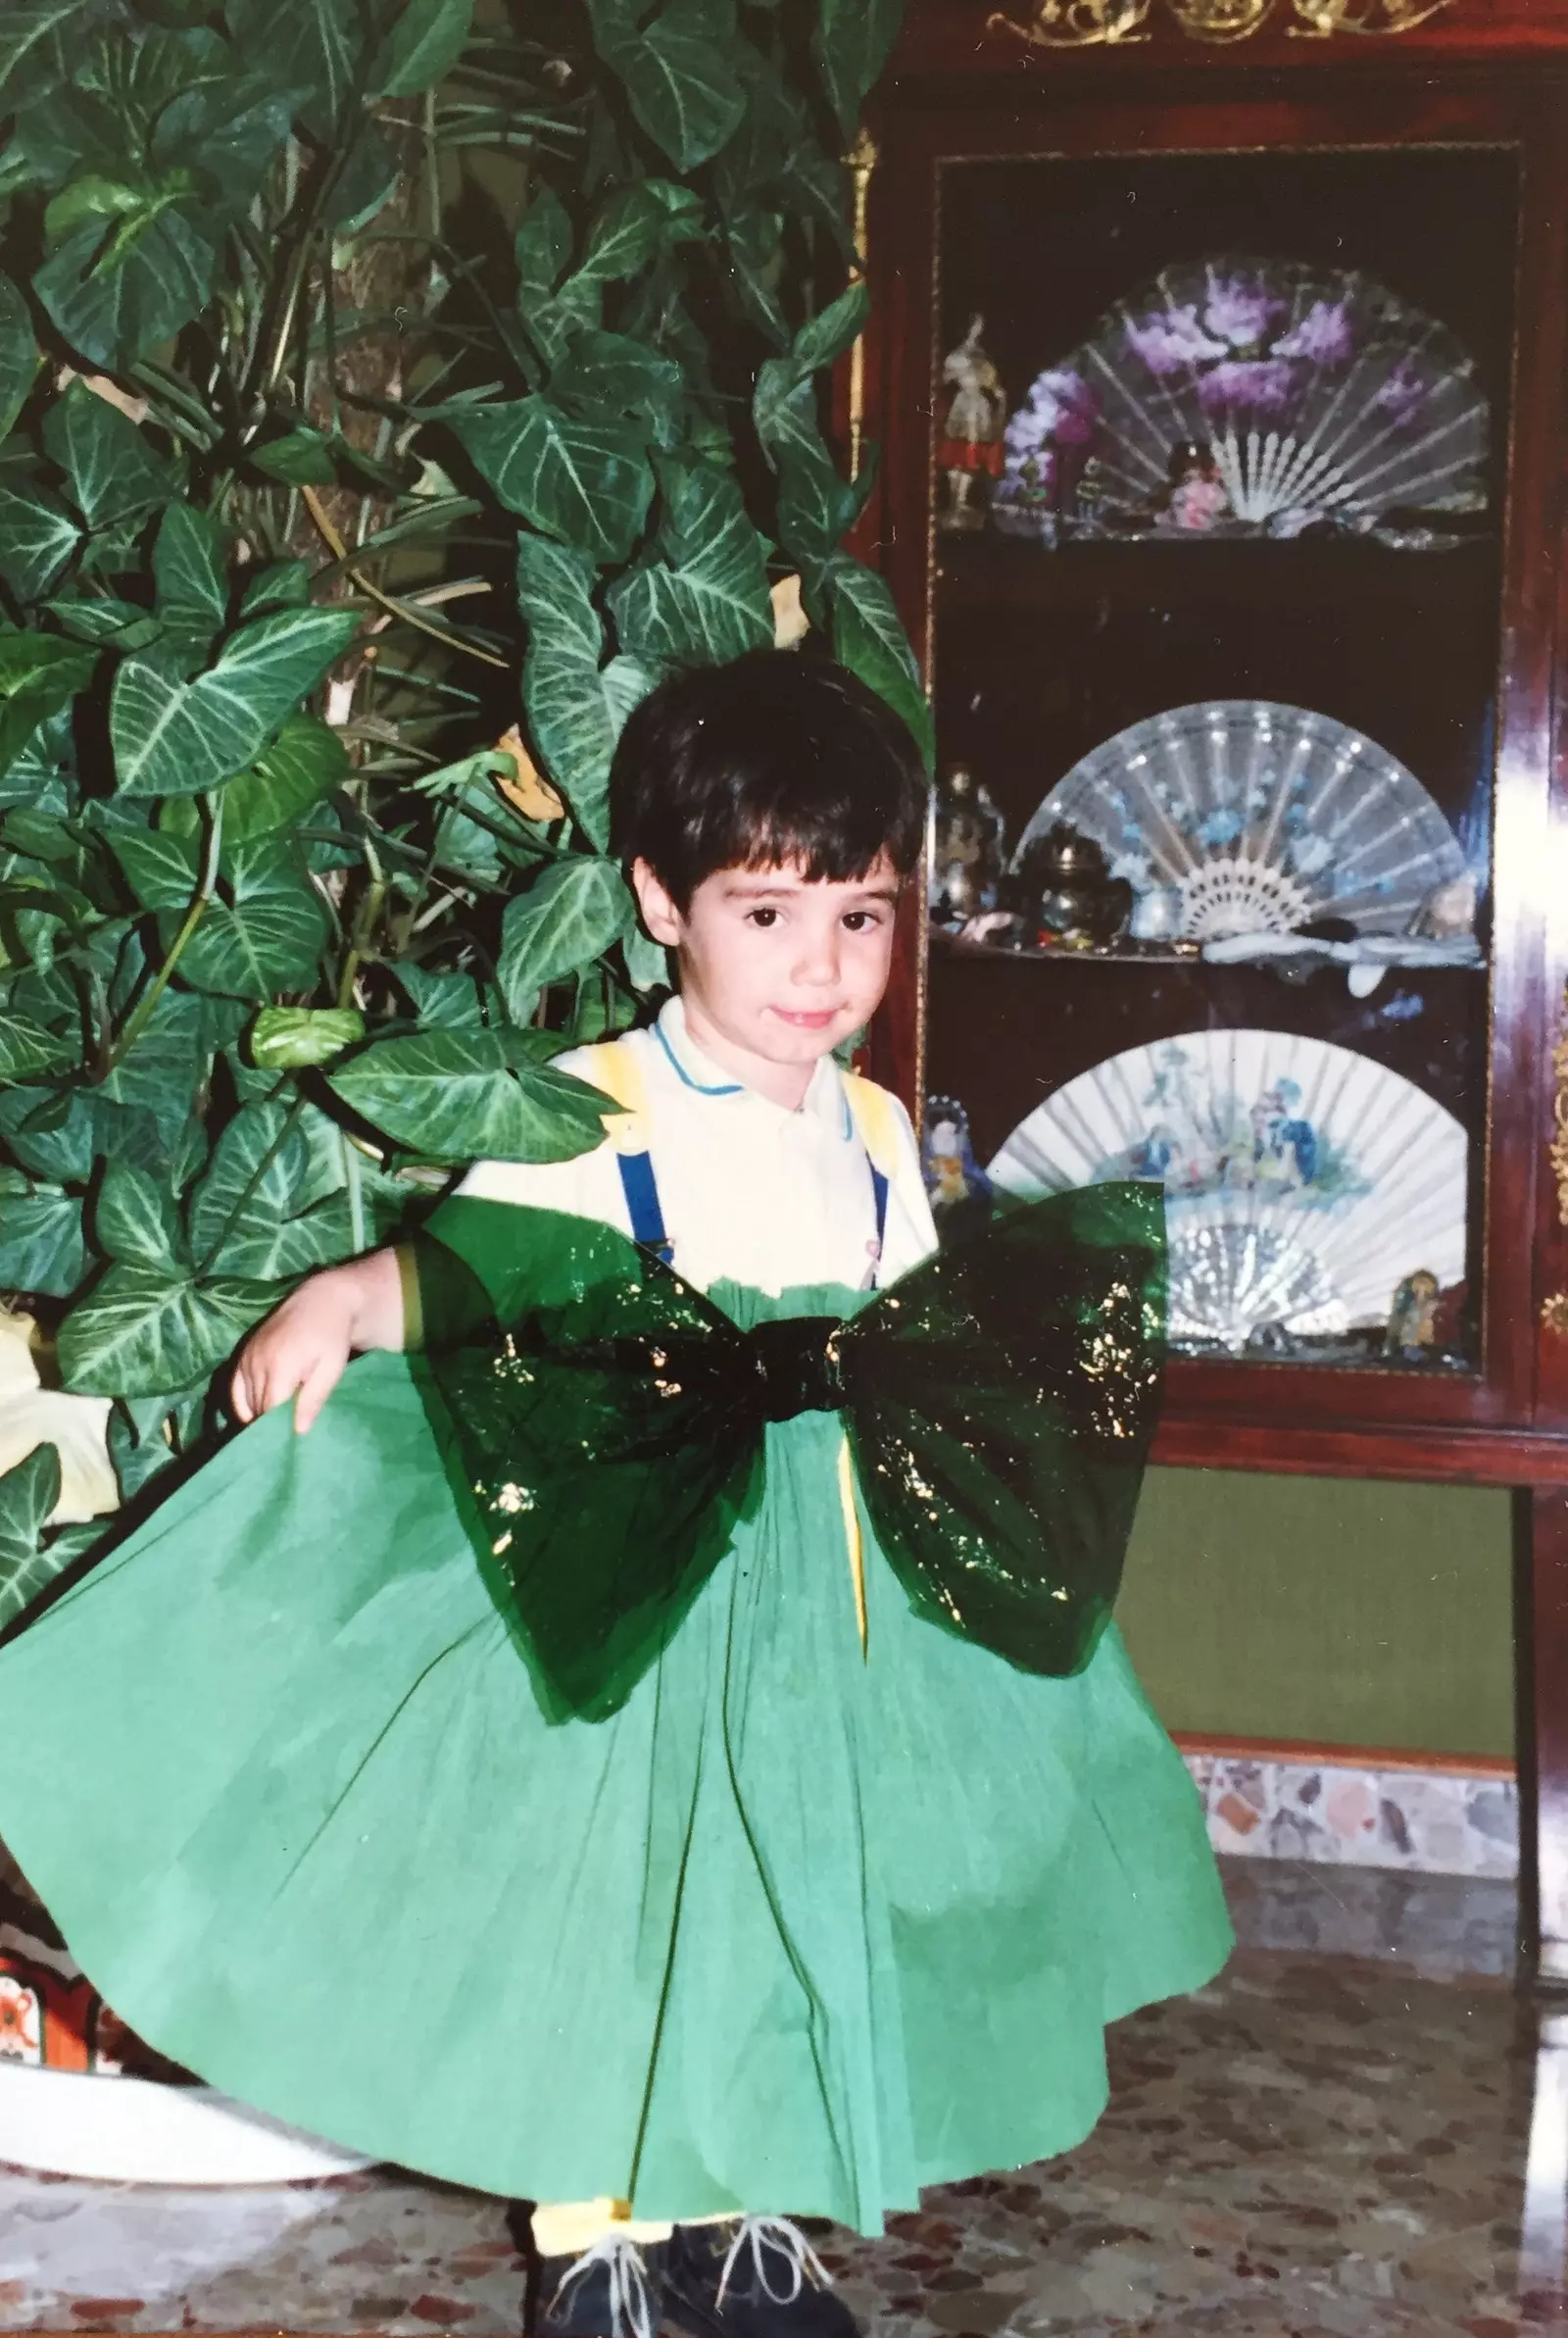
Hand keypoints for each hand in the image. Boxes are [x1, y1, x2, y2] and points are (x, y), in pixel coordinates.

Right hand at [231, 1248, 402, 1432]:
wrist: (320, 1301)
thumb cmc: (332, 1337)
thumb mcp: (332, 1368)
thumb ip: (314, 1398)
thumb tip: (299, 1431)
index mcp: (280, 1367)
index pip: (270, 1411)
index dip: (277, 1431)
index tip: (288, 1447)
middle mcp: (257, 1363)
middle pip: (256, 1409)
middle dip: (268, 1427)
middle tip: (283, 1443)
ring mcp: (247, 1358)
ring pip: (245, 1401)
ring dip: (258, 1416)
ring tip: (274, 1430)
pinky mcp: (243, 1355)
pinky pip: (235, 1388)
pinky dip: (243, 1404)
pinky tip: (255, 1416)